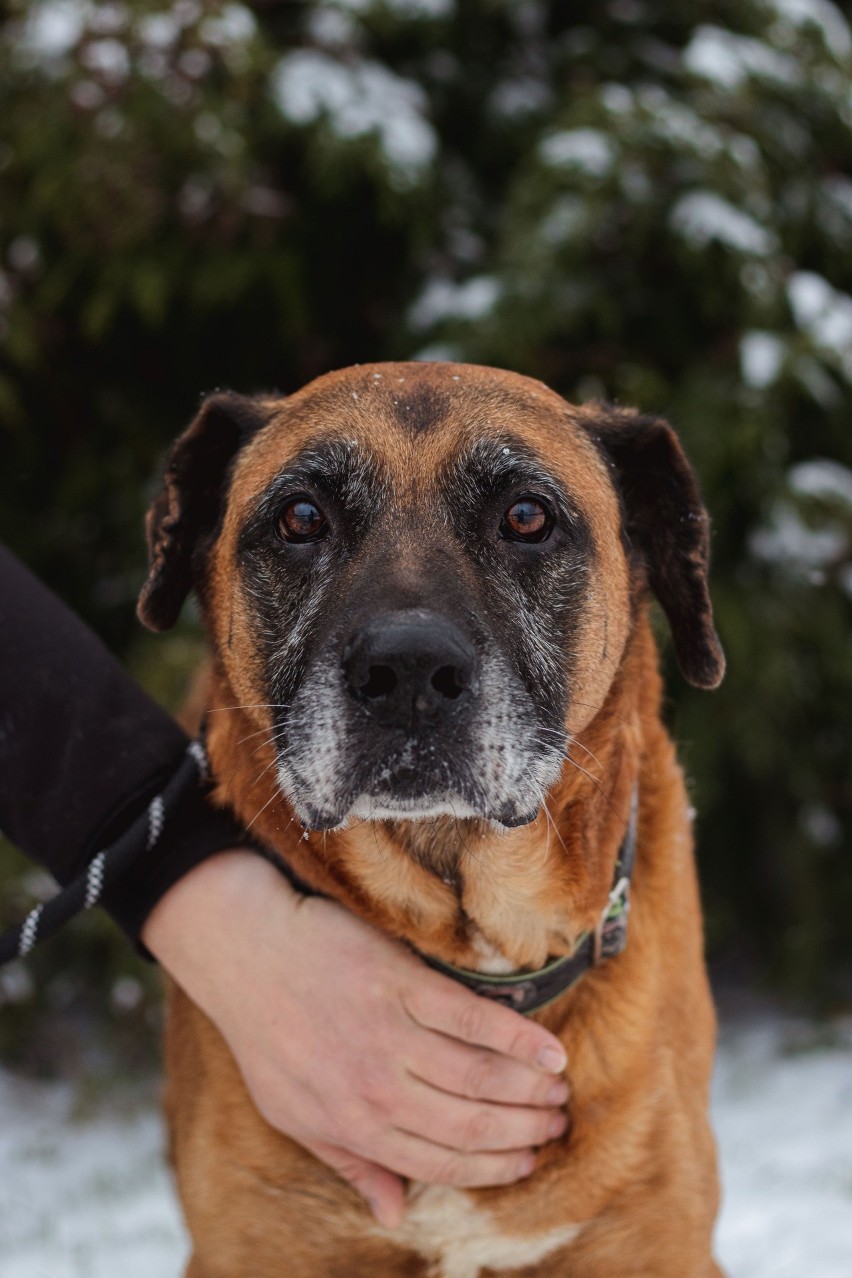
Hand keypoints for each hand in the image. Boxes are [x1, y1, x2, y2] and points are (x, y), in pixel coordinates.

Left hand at [141, 850, 568, 1228]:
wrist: (246, 952)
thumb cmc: (269, 1036)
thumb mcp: (295, 1115)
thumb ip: (351, 1163)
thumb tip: (393, 1217)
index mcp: (354, 1126)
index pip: (441, 1162)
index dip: (493, 1168)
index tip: (529, 1162)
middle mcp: (377, 1088)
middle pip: (470, 1123)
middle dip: (523, 1131)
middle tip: (557, 1125)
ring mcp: (391, 1035)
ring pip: (479, 1077)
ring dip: (528, 1090)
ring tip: (559, 1092)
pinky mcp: (401, 984)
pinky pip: (471, 1019)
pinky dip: (517, 1038)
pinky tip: (548, 1051)